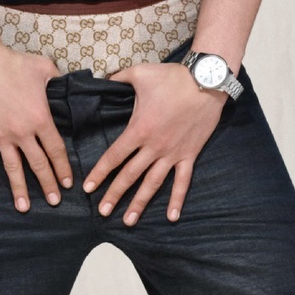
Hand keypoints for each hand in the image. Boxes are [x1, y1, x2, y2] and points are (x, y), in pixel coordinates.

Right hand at [0, 44, 72, 210]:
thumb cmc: (12, 63)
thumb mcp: (44, 68)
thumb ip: (59, 79)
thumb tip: (68, 84)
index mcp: (40, 118)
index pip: (55, 150)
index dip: (62, 168)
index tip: (68, 182)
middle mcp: (22, 132)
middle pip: (38, 164)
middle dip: (48, 184)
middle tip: (55, 201)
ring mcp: (1, 135)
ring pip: (13, 168)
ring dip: (19, 189)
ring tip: (24, 207)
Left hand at [82, 60, 224, 224]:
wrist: (206, 81)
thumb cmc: (172, 78)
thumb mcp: (139, 73)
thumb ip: (117, 78)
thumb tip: (102, 78)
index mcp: (139, 130)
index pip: (114, 157)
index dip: (100, 173)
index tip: (88, 188)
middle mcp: (154, 147)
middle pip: (130, 176)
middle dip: (114, 195)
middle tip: (102, 212)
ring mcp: (173, 153)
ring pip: (153, 184)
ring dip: (140, 203)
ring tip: (129, 221)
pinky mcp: (190, 154)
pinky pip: (183, 181)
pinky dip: (177, 200)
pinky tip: (171, 217)